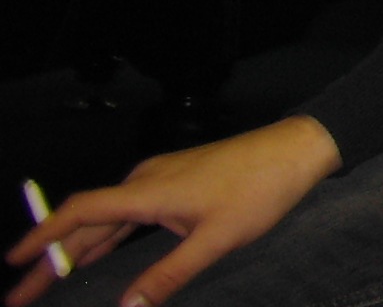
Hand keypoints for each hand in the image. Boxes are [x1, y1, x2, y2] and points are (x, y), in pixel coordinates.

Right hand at [5, 117, 339, 306]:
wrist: (296, 149)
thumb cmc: (260, 189)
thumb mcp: (215, 239)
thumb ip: (169, 274)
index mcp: (148, 190)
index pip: (80, 212)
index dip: (43, 236)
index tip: (13, 263)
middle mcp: (146, 179)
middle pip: (86, 221)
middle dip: (50, 257)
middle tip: (21, 294)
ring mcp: (161, 178)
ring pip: (107, 217)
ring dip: (77, 248)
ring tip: (48, 279)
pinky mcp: (176, 181)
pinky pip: (128, 211)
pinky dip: (105, 235)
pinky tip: (95, 255)